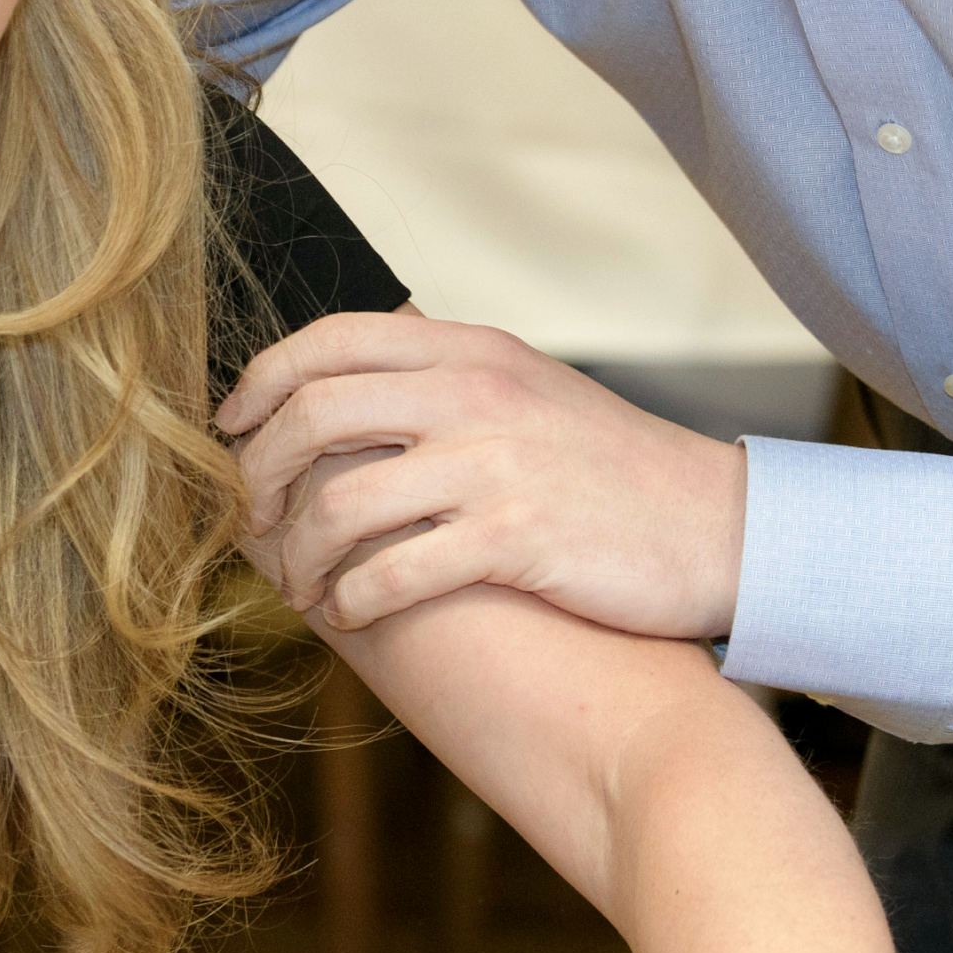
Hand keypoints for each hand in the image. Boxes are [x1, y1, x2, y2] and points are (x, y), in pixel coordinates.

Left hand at [222, 313, 746, 643]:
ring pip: (343, 502)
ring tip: (298, 586)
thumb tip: (347, 384)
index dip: (262, 381)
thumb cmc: (613, 471)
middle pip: (316, 414)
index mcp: (472, 350)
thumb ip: (445, 380)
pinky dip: (356, 597)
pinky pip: (398, 570)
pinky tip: (350, 613)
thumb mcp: (529, 392)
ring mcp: (497, 465)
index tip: (232, 427)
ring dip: (300, 554)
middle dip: (259, 473)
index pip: (331, 339)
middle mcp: (478, 394)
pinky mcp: (519, 538)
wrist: (720, 526)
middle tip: (249, 518)